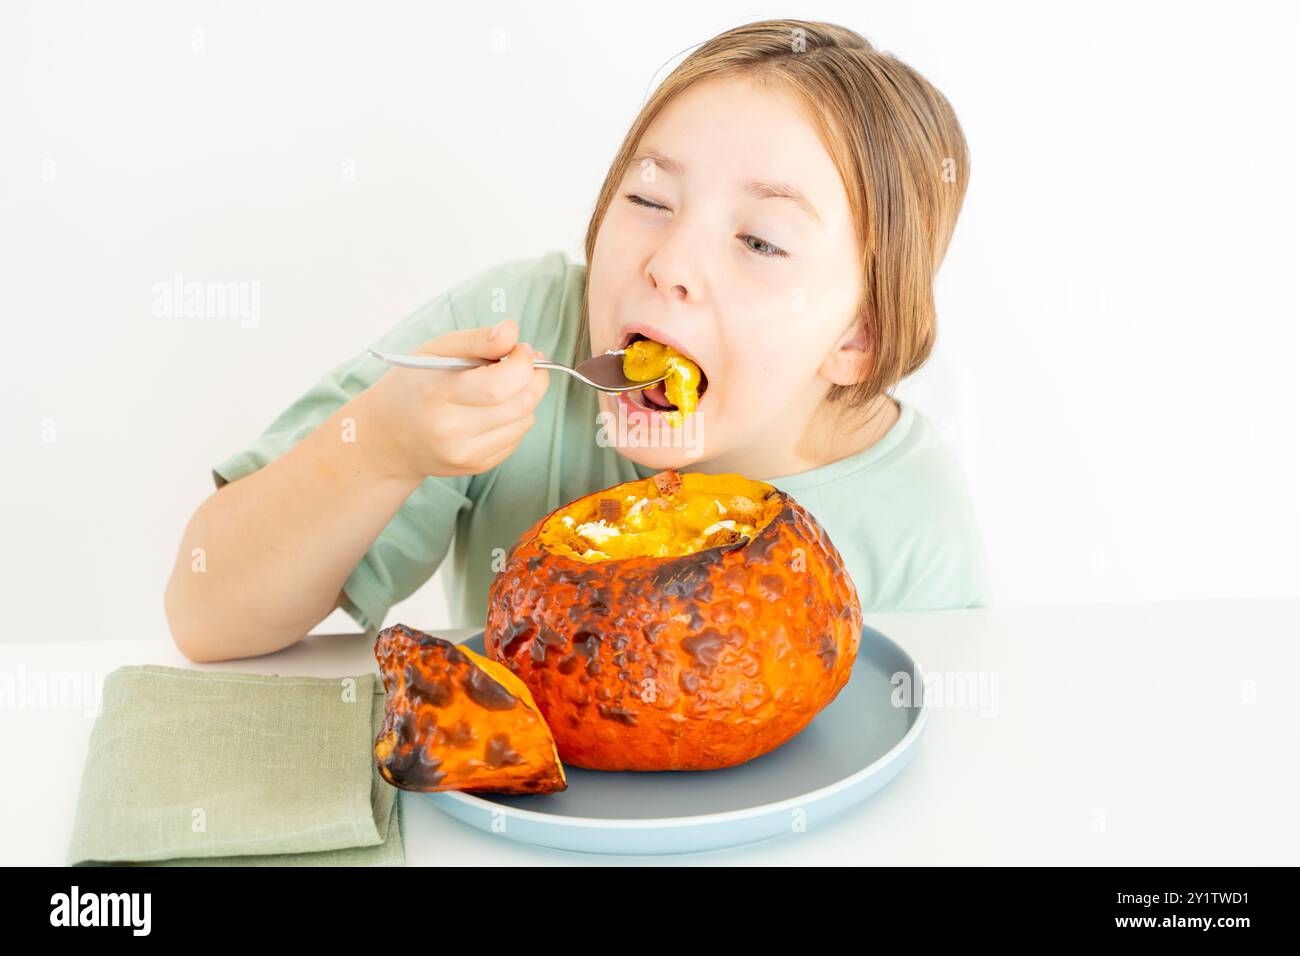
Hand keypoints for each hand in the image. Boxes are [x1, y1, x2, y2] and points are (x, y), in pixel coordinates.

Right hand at [358, 318, 548, 478]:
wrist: (386, 439)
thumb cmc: (412, 386)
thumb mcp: (433, 352)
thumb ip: (475, 340)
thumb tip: (512, 331)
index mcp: (437, 395)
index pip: (498, 385)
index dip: (522, 364)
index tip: (521, 349)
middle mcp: (451, 431)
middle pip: (520, 404)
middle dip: (535, 378)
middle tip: (528, 362)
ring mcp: (465, 454)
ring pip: (525, 421)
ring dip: (527, 397)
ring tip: (508, 384)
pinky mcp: (476, 466)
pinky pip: (516, 438)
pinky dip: (516, 418)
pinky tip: (496, 408)